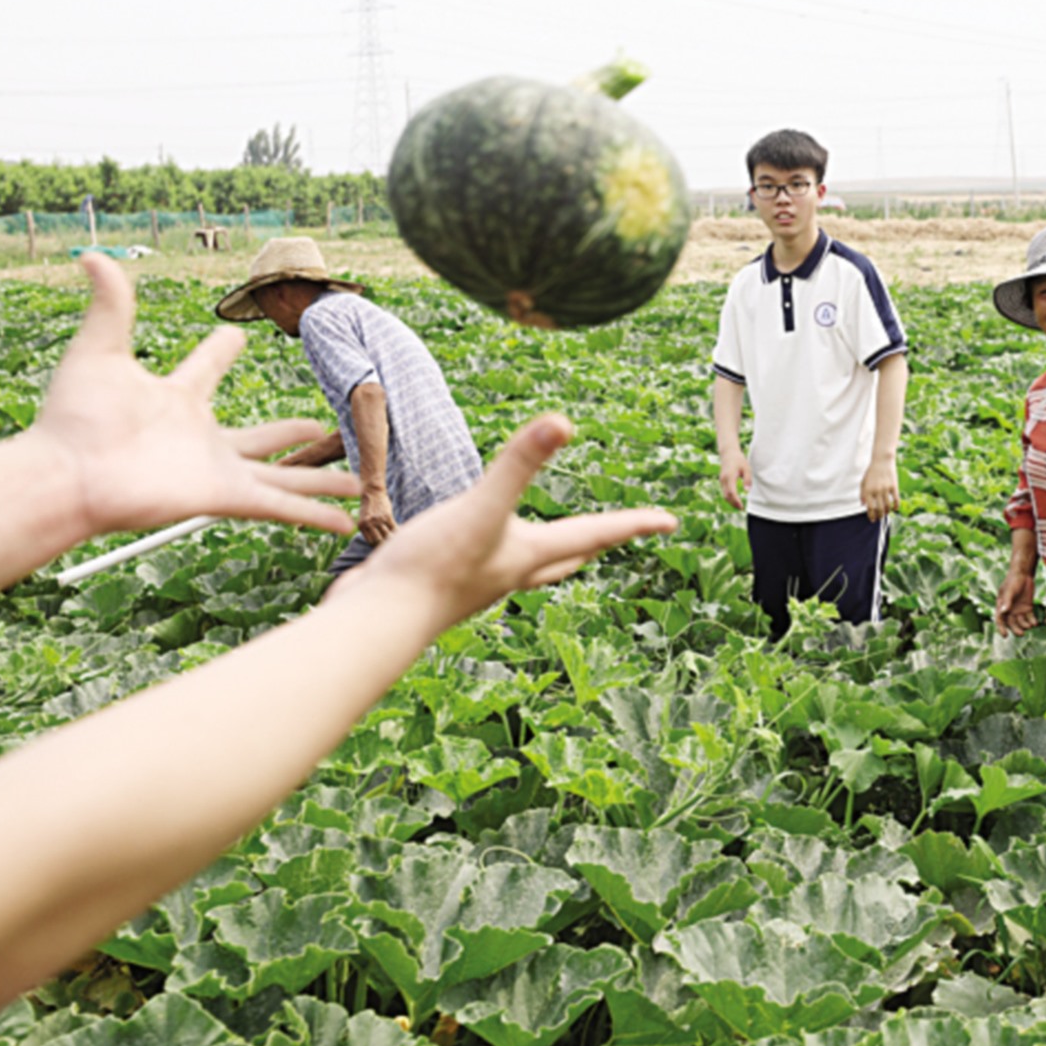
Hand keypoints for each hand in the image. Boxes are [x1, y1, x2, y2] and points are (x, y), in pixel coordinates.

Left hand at [35, 254, 359, 535]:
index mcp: (178, 399)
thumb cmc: (74, 418)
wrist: (67, 474)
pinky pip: (281, 506)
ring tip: (357, 484)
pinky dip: (315, 516)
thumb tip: (92, 254)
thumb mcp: (98, 352)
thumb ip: (110, 306)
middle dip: (294, 433)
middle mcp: (203, 439)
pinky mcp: (225, 497)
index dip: (221, 349)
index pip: (208, 368)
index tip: (236, 335)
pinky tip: (345, 523)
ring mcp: (218, 471)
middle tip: (320, 424)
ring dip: (322, 480)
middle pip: (263, 437)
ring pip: (286, 476)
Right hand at [329, 415, 677, 623]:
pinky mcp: (441, 585)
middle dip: (594, 544)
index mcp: (529, 554)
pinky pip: (480, 567)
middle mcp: (510, 572)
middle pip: (566, 557)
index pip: (594, 534)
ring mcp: (476, 582)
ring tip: (557, 548)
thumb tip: (563, 420)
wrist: (375, 624)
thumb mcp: (481, 506)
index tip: (670, 521)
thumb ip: (519, 465)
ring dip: (547, 556)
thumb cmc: (431, 570)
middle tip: (618, 536)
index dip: (633, 523)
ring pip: (525, 567)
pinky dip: (492, 555)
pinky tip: (477, 550)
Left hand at [358, 487, 396, 544]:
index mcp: (361, 526)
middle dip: (385, 545)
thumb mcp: (364, 519)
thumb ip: (369, 529)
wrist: (372, 492)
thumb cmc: (369, 506)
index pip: (370, 542)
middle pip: (379, 541)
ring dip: (393, 539)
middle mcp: (368, 523)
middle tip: (392, 546)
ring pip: (387, 536)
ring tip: (397, 541)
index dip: (378, 546)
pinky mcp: (387, 516)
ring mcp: (378, 520)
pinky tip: (400, 533)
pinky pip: (394, 528)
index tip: (384, 547)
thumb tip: (379, 542)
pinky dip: (397, 532)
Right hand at [718, 451, 750, 509]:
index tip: (742, 507)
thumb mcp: (747, 468)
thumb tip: (747, 491)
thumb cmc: (739, 460)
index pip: (732, 492)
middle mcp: (723, 479)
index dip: (736, 501)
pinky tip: (735, 500)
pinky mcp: (721, 481)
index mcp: (730, 476)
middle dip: (733, 504)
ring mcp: (721, 480)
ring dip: (731, 502)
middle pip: (727, 496)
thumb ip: (748, 479)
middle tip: (741, 509)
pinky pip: (724, 492)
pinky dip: (729, 497)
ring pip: (724, 495)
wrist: (728, 453)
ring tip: (739, 506)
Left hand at [860, 457, 899, 521]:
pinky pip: (896, 500)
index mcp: (868, 490)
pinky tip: (894, 509)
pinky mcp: (894, 486)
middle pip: (879, 509)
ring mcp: (886, 489)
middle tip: (879, 518)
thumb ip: (862, 493)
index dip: (871, 516)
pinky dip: (896, 506)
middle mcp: (876, 491)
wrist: (882, 460)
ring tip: (886, 513)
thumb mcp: (863, 481)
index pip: (870, 508)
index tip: (872, 519)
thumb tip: (863, 505)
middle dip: (879, 516)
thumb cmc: (872, 471)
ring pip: (887, 506)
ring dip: (887, 512)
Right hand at [994, 567, 1037, 636]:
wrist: (1024, 574)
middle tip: (1021, 633)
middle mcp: (1010, 610)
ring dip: (1025, 625)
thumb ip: (1007, 601)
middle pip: (1011, 623)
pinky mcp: (1028, 608)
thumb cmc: (1013, 581)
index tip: (1005, 635)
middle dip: (1016, 629)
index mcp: (1002, 606)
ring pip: (1021, 622)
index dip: (1001, 628)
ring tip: (1030, 625)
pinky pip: (1029, 617)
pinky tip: (1035, 623)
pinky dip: (1032, 621)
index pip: (1000, 619)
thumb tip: (1003, 612)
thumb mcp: (1009, 591)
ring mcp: (1019, 609)